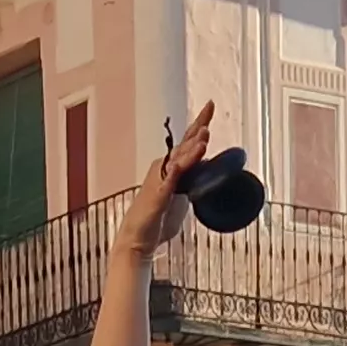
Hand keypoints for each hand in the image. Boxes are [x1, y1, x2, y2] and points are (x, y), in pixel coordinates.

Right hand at [117, 109, 219, 257]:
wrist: (137, 239)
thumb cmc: (156, 220)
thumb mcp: (180, 199)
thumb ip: (191, 186)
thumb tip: (207, 182)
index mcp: (171, 168)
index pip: (188, 142)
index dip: (199, 124)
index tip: (209, 106)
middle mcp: (164, 169)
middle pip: (184, 144)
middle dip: (198, 126)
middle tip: (209, 107)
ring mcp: (160, 181)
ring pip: (178, 159)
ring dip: (191, 148)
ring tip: (204, 135)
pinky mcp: (157, 196)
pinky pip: (168, 182)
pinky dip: (175, 172)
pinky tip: (181, 165)